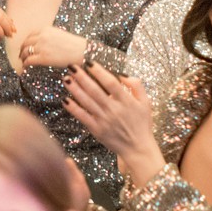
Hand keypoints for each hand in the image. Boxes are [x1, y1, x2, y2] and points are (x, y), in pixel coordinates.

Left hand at [15, 25, 89, 71]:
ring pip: (25, 52)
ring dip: (23, 57)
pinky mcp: (43, 58)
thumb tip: (43, 45)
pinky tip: (26, 67)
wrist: (83, 52)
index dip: (26, 42)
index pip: (31, 35)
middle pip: (26, 43)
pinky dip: (25, 64)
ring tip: (23, 62)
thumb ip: (49, 37)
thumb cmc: (75, 46)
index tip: (26, 47)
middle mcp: (42, 36)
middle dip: (22, 49)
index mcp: (46, 29)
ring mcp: (42, 47)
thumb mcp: (60, 35)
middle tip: (21, 55)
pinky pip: (29, 61)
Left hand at [64, 62, 160, 182]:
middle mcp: (114, 110)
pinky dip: (73, 109)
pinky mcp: (97, 130)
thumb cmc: (142, 124)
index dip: (99, 72)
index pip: (111, 83)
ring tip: (66, 78)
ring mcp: (104, 120)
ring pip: (86, 102)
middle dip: (82, 77)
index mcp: (126, 101)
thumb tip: (123, 75)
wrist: (137, 148)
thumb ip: (137, 86)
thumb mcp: (146, 102)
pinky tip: (65, 100)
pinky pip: (83, 117)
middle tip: (71, 66)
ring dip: (75, 89)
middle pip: (95, 90)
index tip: (89, 63)